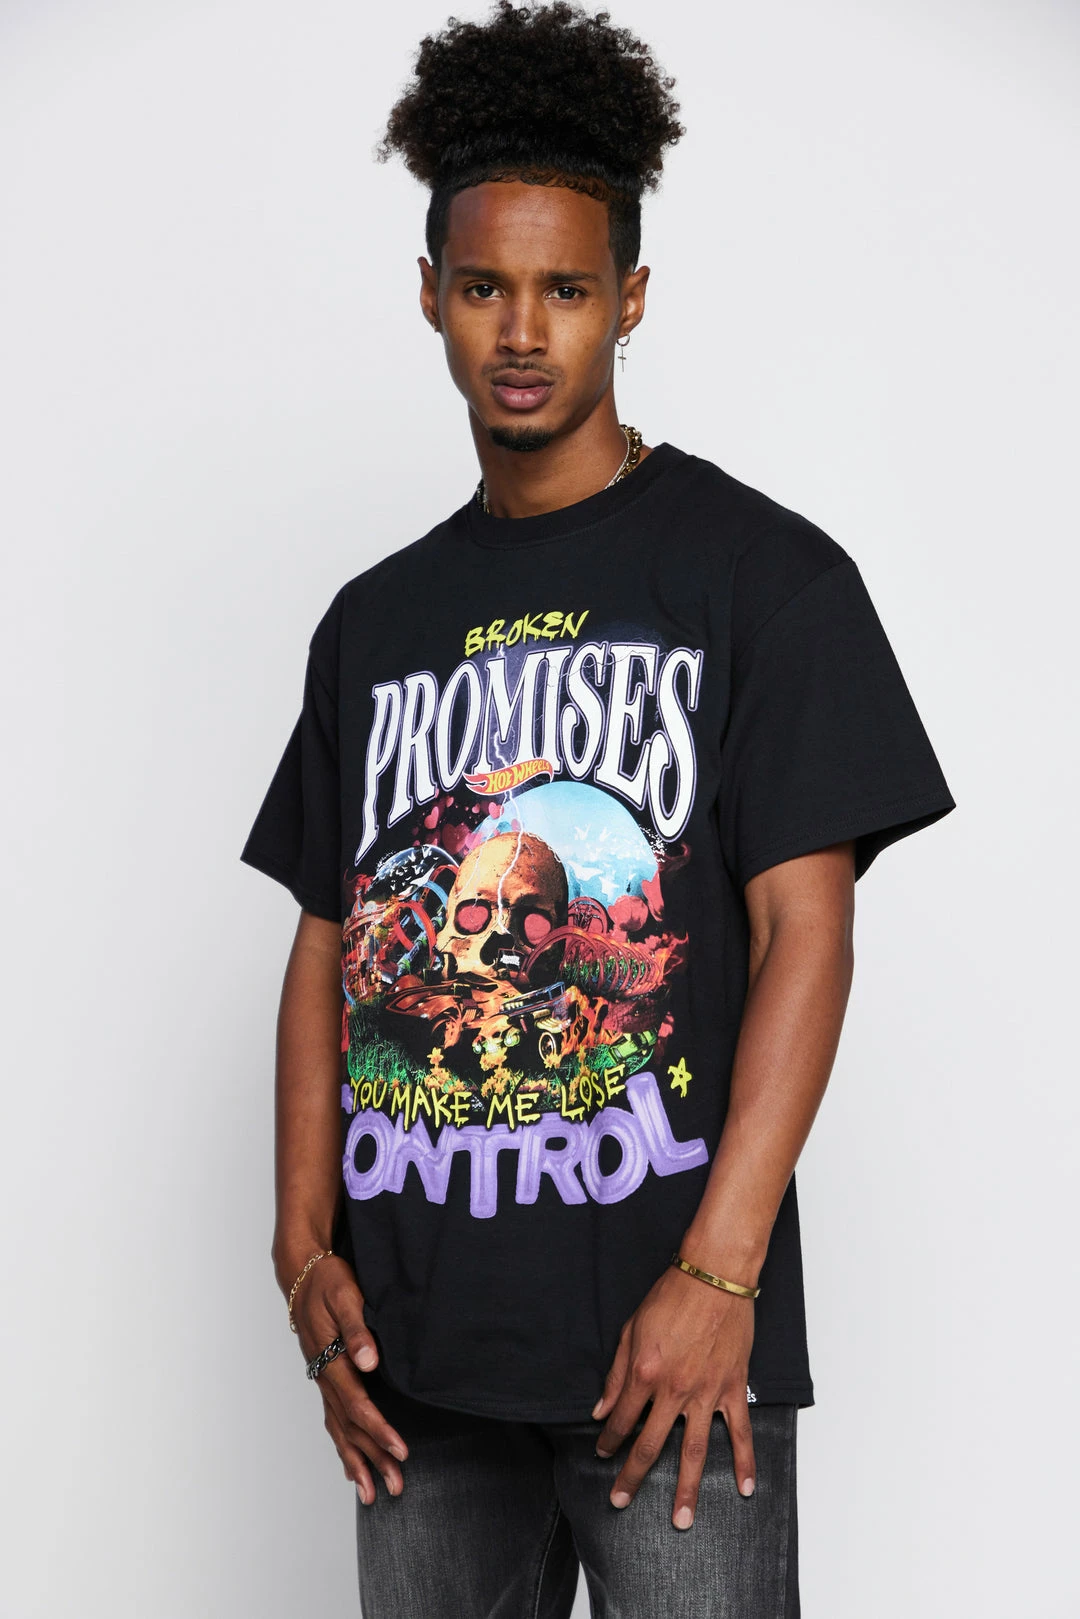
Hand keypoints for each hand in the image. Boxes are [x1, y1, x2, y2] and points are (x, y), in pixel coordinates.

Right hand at [291, 1254, 409, 1504]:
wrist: (303, 1274)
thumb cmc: (327, 1281)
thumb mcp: (344, 1295)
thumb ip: (358, 1328)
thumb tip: (369, 1361)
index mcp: (331, 1360)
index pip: (358, 1405)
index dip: (379, 1430)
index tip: (401, 1451)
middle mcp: (324, 1377)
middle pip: (350, 1428)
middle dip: (373, 1458)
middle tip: (397, 1486)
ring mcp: (322, 1380)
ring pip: (340, 1430)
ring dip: (357, 1461)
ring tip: (373, 1493)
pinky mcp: (326, 1377)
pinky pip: (334, 1420)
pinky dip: (343, 1445)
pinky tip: (351, 1465)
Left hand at [591, 1264, 755, 1529]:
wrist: (714, 1277)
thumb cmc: (671, 1296)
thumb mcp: (631, 1329)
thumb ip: (616, 1373)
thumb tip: (600, 1409)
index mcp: (645, 1373)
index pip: (621, 1418)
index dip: (608, 1440)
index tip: (602, 1454)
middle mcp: (674, 1390)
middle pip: (650, 1444)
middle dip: (633, 1476)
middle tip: (621, 1501)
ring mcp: (706, 1393)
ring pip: (694, 1451)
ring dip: (686, 1489)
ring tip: (680, 1520)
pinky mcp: (733, 1388)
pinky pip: (741, 1431)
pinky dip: (744, 1461)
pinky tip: (745, 1488)